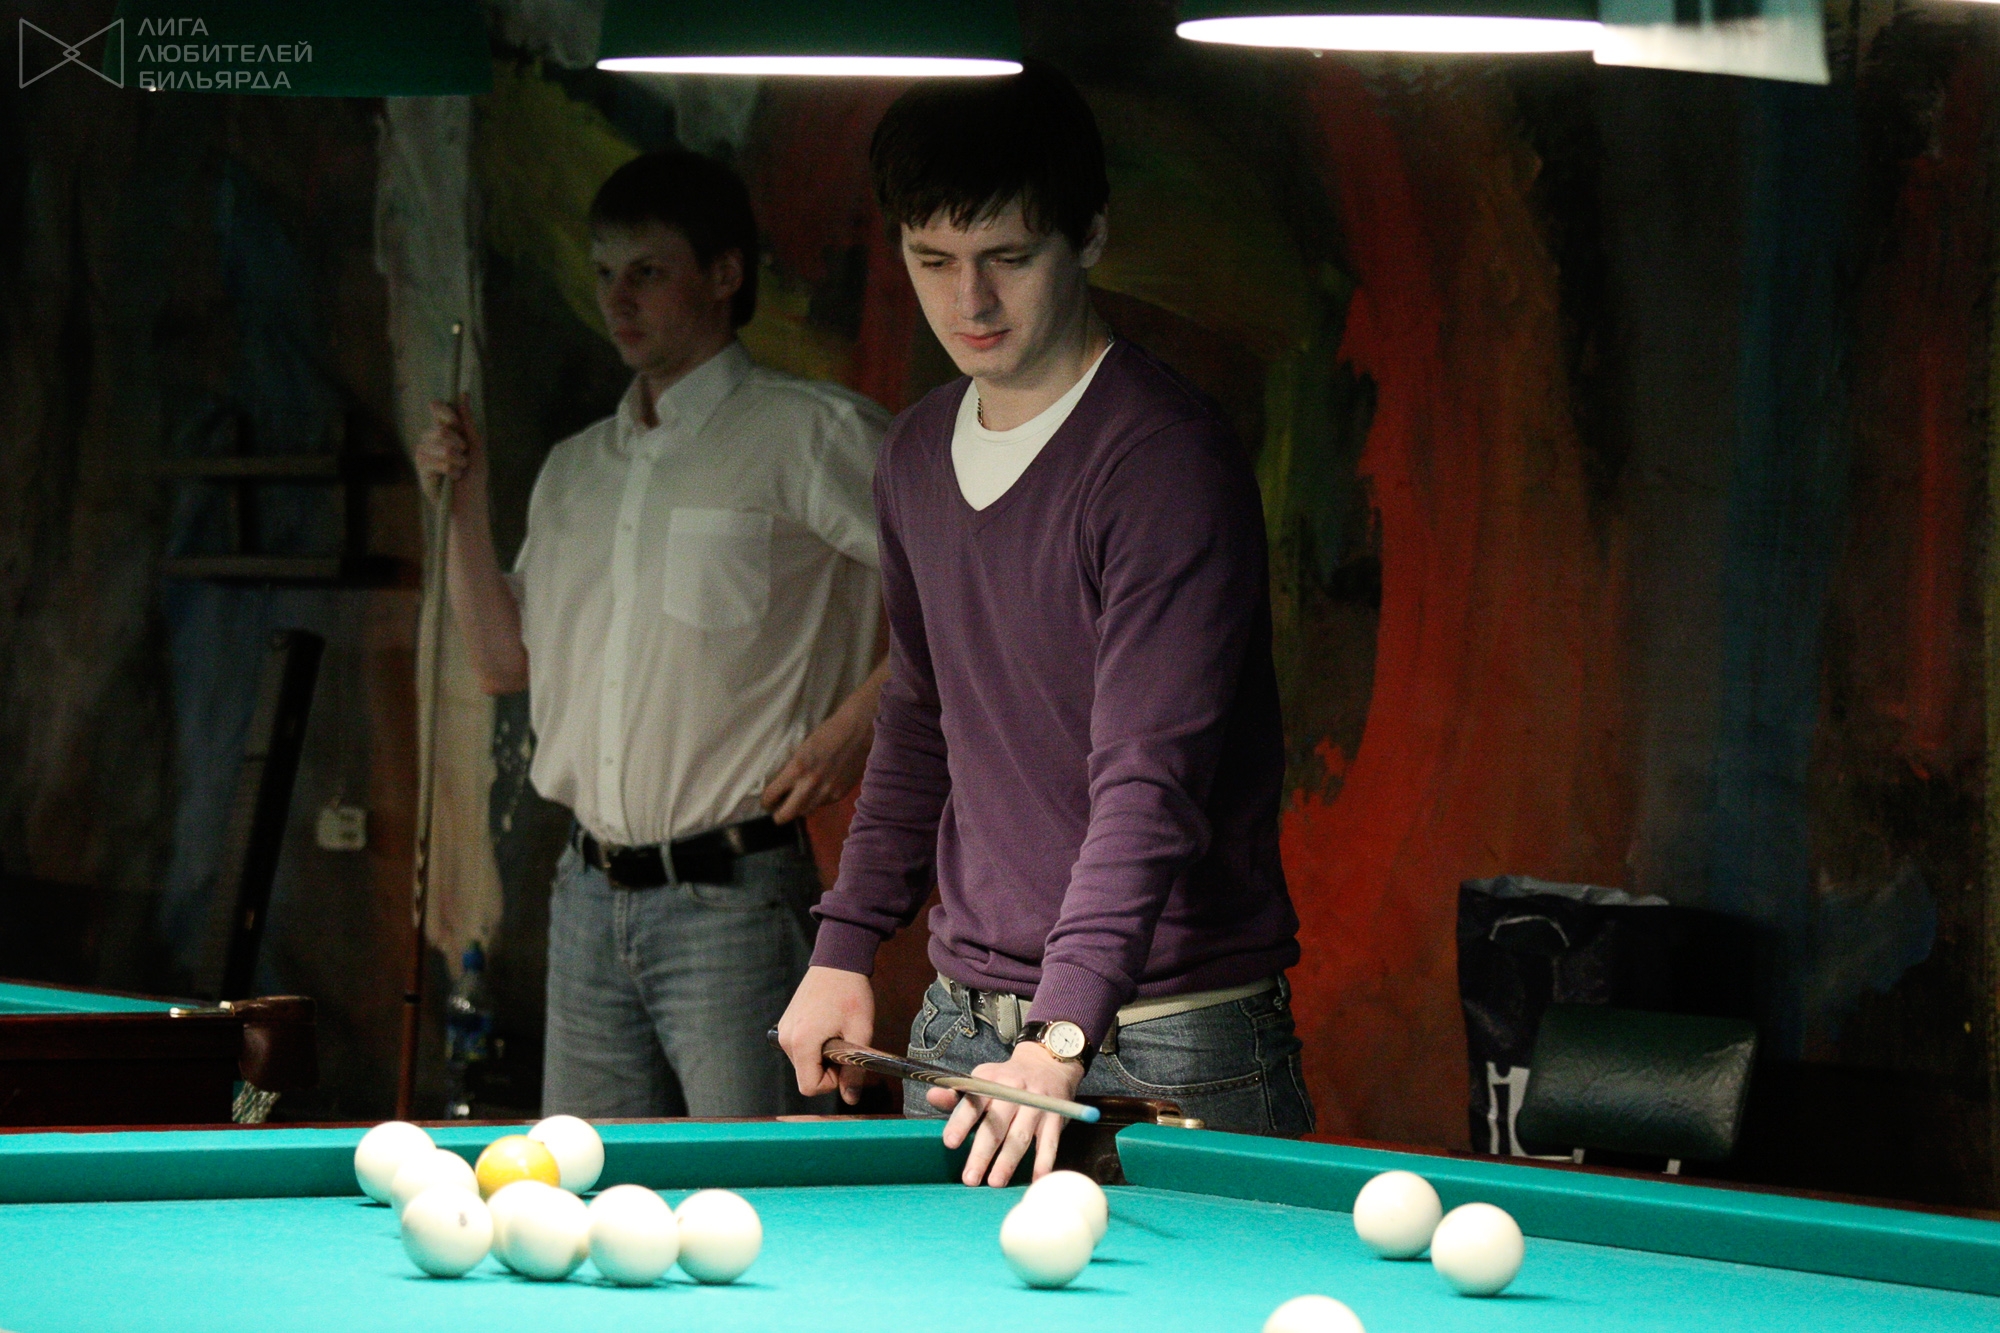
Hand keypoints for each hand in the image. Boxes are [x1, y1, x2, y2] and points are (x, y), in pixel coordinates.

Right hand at [413, 393, 485, 506]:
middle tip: (464, 457)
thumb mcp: (476, 445)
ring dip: (460, 462)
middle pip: (442, 430)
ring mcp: (423, 453)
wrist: (470, 500)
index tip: (457, 424)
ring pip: (444, 449)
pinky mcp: (421, 469)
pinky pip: (441, 464)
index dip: (447, 413)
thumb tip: (463, 393)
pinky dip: (454, 472)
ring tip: (460, 470)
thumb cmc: (474, 474)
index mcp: (443, 429)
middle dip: (461, 446)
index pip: (437, 408)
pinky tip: (453, 478)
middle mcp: (429, 438)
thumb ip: (468, 421)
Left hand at [761, 697, 872, 823]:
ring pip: (805, 812)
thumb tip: (783, 786)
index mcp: (796, 769)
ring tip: (796, 803)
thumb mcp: (802, 749)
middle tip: (777, 811)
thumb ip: (793, 770)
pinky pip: (822, 805)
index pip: (772, 795)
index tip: (767, 801)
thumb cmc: (828, 732)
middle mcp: (810, 785)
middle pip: (787, 814)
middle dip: (779, 815)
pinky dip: (817, 802)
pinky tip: (817, 792)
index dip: (766, 801)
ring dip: (799, 809)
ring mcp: (827, 792)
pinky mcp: (840, 794)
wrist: (858, 731)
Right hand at [776, 966, 875, 1104]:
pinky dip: (815, 1047)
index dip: (832, 1082)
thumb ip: (854, 1070)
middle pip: (806, 1075)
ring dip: (822, 1057)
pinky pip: (800, 1049)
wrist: (838, 961)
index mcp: (802, 1042)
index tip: (845, 1063)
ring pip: (803, 1063)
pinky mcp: (785, 1024)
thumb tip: (851, 1099)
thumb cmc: (851, 993)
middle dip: (828, 1068)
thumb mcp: (860, 1034)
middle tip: (845, 1043)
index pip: (809, 1087)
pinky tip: (827, 1027)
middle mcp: (786, 1039)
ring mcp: (783, 1031)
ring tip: (836, 1032)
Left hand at [929, 1042, 1085, 1186]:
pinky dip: (1043, 1162)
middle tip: (969, 1178)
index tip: (950, 1142)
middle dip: (982, 1153)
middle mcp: (1014, 1091)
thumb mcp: (982, 1079)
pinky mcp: (1056, 1116)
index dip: (961, 1122)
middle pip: (996, 1125)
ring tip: (995, 1182)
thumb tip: (931, 1097)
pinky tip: (1036, 1180)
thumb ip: (956, 1093)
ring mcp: (1037, 1104)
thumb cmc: (1006, 1079)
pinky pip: (1049, 1142)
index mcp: (991, 1081)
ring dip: (1008, 1161)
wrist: (1047, 1063)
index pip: (973, 1102)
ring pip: (1020, 1136)